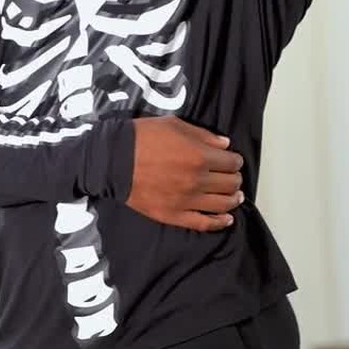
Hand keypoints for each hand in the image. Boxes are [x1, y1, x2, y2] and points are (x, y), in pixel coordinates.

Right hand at [126, 116, 244, 231]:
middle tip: (231, 176)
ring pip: (222, 205)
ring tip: (234, 196)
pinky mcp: (174, 215)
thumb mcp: (174, 125)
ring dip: (232, 199)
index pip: (232, 162)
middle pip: (230, 184)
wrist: (113, 160)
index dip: (235, 161)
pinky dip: (219, 222)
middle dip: (235, 178)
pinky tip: (226, 219)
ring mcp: (186, 201)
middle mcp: (197, 180)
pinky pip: (204, 223)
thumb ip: (203, 135)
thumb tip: (225, 145)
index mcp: (199, 156)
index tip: (232, 160)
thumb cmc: (141, 137)